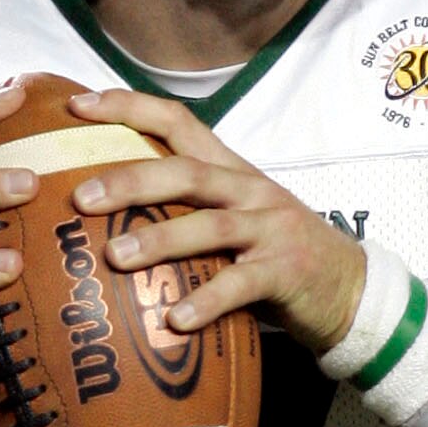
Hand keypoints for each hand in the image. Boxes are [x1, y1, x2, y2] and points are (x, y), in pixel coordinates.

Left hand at [66, 87, 365, 355]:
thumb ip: (183, 206)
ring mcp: (269, 229)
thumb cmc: (272, 252)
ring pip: (210, 225)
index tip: (77, 105)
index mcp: (229, 169)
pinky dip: (207, 301)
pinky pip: (240, 285)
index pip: (177, 121)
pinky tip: (175, 321)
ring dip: (160, 240)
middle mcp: (248, 190)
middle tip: (81, 198)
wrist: (350, 288)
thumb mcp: (232, 216)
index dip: (128, 107)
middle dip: (130, 181)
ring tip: (115, 257)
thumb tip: (102, 211)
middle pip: (186, 173)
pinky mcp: (284, 272)